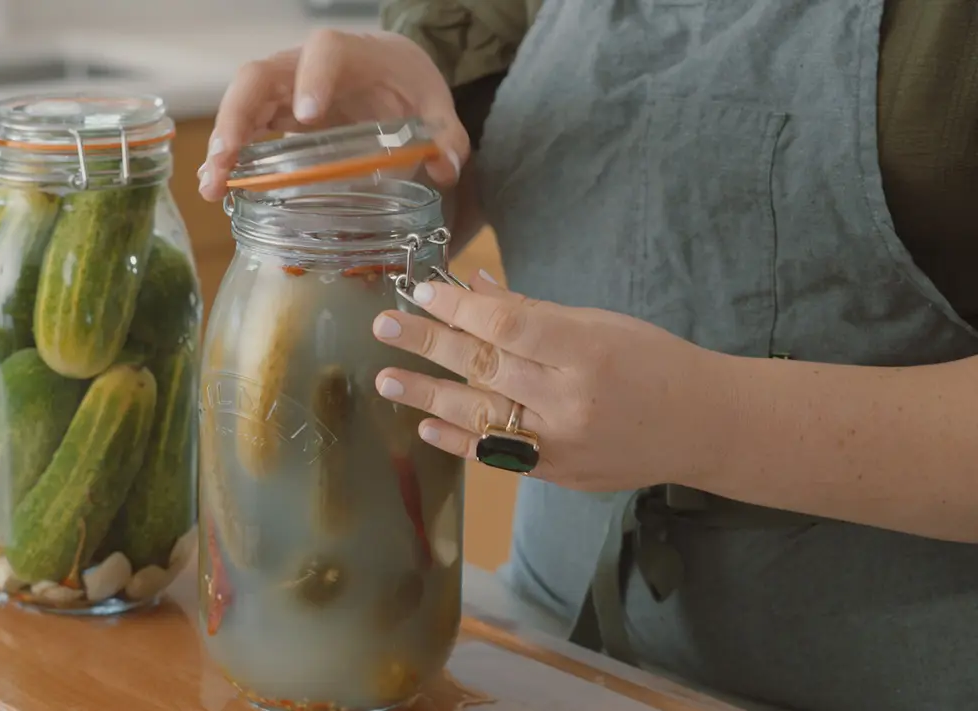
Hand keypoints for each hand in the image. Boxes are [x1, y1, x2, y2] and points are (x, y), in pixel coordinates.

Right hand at [196, 29, 467, 201]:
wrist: (390, 74)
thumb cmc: (406, 85)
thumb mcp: (433, 105)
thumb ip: (446, 134)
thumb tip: (446, 164)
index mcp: (350, 54)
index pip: (324, 52)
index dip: (311, 77)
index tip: (306, 116)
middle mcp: (305, 65)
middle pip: (259, 75)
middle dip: (239, 114)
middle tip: (228, 157)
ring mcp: (284, 88)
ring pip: (241, 102)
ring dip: (223, 143)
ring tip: (213, 185)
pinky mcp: (274, 112)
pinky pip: (244, 127)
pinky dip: (229, 156)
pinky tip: (218, 187)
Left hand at [371, 274, 732, 490]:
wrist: (702, 426)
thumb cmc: (653, 362)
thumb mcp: (599, 323)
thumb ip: (533, 312)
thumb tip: (476, 286)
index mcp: (587, 351)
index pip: (506, 326)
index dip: (458, 307)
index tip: (422, 291)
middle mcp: (570, 400)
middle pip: (483, 367)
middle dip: (428, 342)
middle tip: (385, 325)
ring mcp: (561, 443)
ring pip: (478, 414)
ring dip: (426, 394)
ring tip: (385, 377)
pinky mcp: (557, 473)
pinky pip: (495, 455)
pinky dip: (457, 438)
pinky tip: (425, 423)